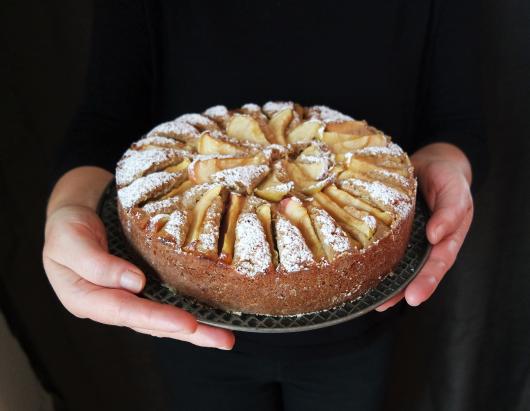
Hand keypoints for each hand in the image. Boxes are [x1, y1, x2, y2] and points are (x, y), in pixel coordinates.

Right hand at [43, 167, 234, 348]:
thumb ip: (95, 264)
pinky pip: (166, 301)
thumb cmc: (68, 225)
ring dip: (195, 329)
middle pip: (151, 324)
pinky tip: (211, 316)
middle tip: (221, 340)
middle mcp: (111, 304)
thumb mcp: (69, 240)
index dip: (156, 319)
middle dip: (187, 333)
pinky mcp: (143, 286)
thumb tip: (134, 283)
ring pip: (162, 319)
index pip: (125, 312)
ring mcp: (129, 297)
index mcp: (86, 299)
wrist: (78, 210)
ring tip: (224, 338)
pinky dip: (188, 309)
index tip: (187, 323)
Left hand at [376, 143, 473, 310]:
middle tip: (388, 305)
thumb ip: (450, 211)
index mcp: (447, 238)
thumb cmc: (445, 178)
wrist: (430, 164)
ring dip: (389, 285)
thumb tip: (436, 236)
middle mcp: (427, 244)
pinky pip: (383, 248)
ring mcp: (409, 240)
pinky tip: (360, 274)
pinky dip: (374, 261)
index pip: (439, 262)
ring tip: (376, 302)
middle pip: (418, 270)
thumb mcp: (454, 190)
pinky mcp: (392, 231)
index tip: (414, 296)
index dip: (427, 279)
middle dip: (406, 289)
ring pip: (400, 265)